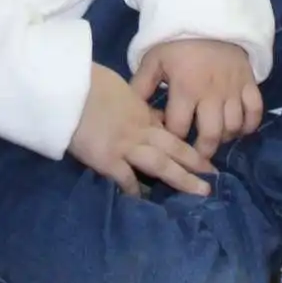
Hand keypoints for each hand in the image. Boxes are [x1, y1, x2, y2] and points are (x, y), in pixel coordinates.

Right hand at [68, 63, 216, 197]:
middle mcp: (139, 129)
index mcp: (141, 111)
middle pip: (174, 148)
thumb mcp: (120, 87)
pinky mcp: (107, 159)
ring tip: (200, 192)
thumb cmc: (89, 82)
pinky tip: (143, 200)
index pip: (169, 129)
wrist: (68, 88)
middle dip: (195, 162)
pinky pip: (126, 178)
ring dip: (182, 178)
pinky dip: (135, 190)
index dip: (185, 143)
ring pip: (161, 164)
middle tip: (214, 176)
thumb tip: (149, 115)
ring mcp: (125, 145)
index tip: (200, 154)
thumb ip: (135, 105)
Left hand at [131, 38, 262, 160]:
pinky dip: (249, 125)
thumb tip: (131, 113)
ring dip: (224, 138)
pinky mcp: (249, 83)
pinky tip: (238, 128)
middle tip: (195, 156)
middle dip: (202, 152)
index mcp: (185, 88)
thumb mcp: (154, 59)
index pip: (178, 128)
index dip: (171, 139)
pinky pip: (255, 112)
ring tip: (214, 139)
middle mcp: (211, 93)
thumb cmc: (178, 42)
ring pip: (234, 127)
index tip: (168, 141)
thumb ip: (141, 86)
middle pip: (211, 135)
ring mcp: (233, 89)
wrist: (209, 16)